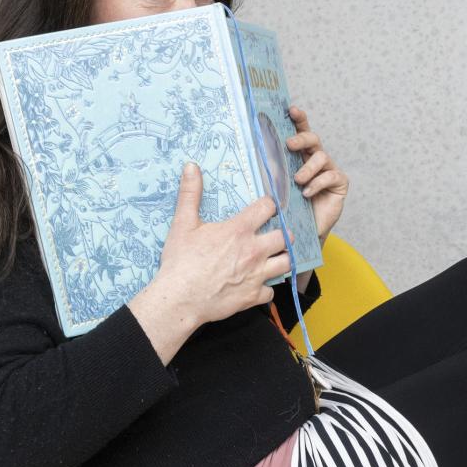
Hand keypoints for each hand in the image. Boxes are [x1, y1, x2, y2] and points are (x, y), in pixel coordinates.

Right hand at [154, 162, 293, 325]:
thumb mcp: (183, 224)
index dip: (268, 206)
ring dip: (281, 259)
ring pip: (286, 263)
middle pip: (285, 236)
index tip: (265, 209)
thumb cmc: (181, 261)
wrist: (179, 299)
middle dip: (281, 234)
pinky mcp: (253, 296)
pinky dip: (265, 289)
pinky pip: (271, 292)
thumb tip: (191, 166)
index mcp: (239, 230)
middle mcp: (254, 251)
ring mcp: (257, 275)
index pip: (268, 208)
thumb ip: (190, 194)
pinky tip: (256, 285)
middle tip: (272, 236)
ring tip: (272, 258)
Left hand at [285, 105, 348, 238]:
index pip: (300, 132)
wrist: (304, 231)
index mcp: (300, 155)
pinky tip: (307, 193)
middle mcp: (315, 159)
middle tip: (289, 145)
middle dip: (301, 138)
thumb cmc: (290, 207)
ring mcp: (329, 169)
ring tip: (297, 181)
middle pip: (312, 139)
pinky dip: (317, 183)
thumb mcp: (278, 187)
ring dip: (307, 168)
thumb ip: (273, 172)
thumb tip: (252, 158)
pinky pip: (331, 175)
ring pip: (321, 157)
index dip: (298, 119)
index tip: (291, 109)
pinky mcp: (340, 182)